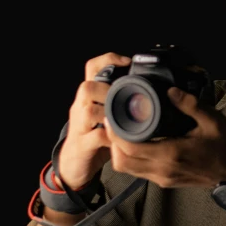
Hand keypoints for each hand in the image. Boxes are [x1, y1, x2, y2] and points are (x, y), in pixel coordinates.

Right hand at [57, 52, 131, 188]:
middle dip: (107, 90)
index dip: (109, 60)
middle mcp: (81, 107)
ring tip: (126, 118)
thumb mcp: (107, 114)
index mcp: (89, 97)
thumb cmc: (96, 136)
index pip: (92, 68)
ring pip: (87, 111)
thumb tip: (151, 88)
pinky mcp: (82, 145)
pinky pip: (96, 137)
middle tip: (127, 98)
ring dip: (109, 113)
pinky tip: (123, 138)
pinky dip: (111, 136)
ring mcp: (79, 126)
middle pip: (86, 87)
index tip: (128, 61)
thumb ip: (121, 101)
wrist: (75, 164)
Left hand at [104, 86, 225, 187]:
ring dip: (119, 151)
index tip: (111, 116)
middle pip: (122, 161)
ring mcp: (162, 178)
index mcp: (172, 154)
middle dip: (113, 142)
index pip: (131, 148)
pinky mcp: (164, 181)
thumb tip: (170, 90)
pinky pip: (137, 171)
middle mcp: (163, 169)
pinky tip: (134, 141)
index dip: (115, 133)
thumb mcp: (212, 120)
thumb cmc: (225, 146)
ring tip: (121, 130)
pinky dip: (130, 157)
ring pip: (127, 169)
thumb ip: (190, 105)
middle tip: (112, 121)